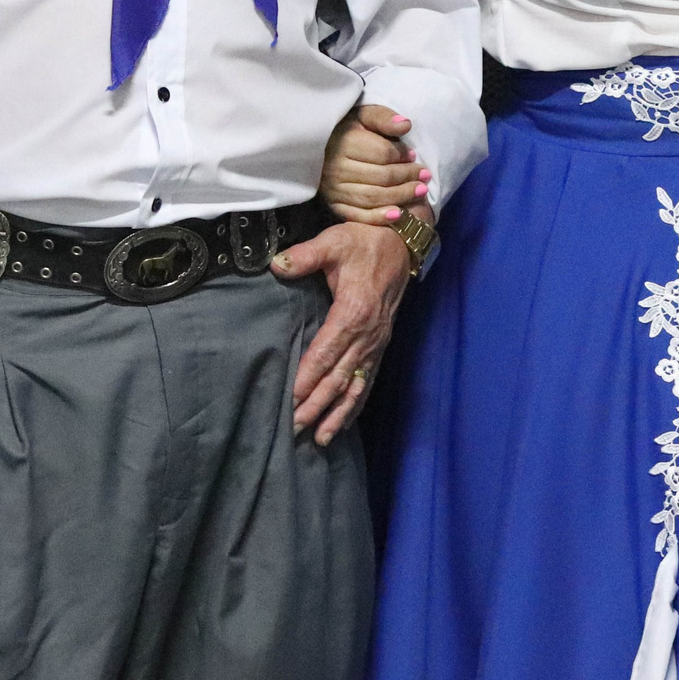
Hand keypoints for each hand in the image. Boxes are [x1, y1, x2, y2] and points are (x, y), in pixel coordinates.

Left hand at [271, 221, 413, 445]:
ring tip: (320, 438)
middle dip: (317, 404)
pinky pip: (368, 379)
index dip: (309, 377)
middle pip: (339, 377)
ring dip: (338, 413)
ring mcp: (377, 342)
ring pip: (356, 385)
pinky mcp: (381, 344)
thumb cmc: (364, 241)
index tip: (292, 399)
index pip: (326, 352)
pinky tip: (344, 421)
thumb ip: (305, 256)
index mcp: (353, 312)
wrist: (400, 241)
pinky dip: (356, 403)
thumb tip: (277, 265)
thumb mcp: (334, 241)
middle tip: (295, 427)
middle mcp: (368, 334)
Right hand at [320, 104, 429, 226]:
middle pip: (381, 177)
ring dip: (401, 196)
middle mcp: (336, 168)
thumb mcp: (364, 115)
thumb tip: (406, 125)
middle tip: (426, 177)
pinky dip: (379, 218)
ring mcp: (333, 189)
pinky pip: (358, 216)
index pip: (382, 153)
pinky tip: (398, 215)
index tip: (414, 155)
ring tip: (421, 192)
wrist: (319, 147)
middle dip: (407, 177)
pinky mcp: (333, 205)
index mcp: (344, 142)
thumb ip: (384, 118)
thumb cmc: (348, 129)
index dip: (402, 155)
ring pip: (373, 197)